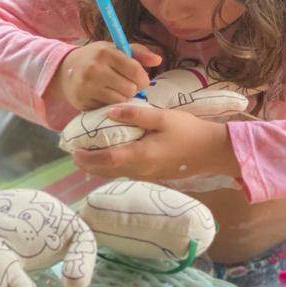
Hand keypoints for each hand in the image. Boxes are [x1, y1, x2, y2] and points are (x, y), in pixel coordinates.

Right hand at [50, 41, 161, 110]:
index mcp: (106, 52)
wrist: (65, 69)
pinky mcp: (82, 100)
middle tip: (125, 86)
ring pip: (120, 100)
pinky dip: (110, 105)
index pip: (135, 70)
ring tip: (115, 91)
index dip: (143, 79)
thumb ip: (138, 53)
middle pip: (130, 88)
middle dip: (132, 89)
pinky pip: (108, 108)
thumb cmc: (96, 58)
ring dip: (122, 98)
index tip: (141, 81)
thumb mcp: (115, 50)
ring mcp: (87, 86)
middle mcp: (95, 68)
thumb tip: (158, 60)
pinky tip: (104, 97)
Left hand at [71, 103, 239, 181]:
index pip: (106, 160)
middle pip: (106, 171)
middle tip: (74, 152)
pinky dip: (112, 166)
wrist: (211, 151)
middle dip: (88, 164)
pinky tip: (111, 154)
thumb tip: (111, 111)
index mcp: (141, 155)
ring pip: (115, 174)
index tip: (74, 150)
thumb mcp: (163, 117)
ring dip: (99, 166)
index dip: (87, 157)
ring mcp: (146, 175)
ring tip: (88, 153)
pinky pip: (125, 172)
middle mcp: (140, 170)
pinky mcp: (152, 175)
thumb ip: (136, 114)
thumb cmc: (188, 131)